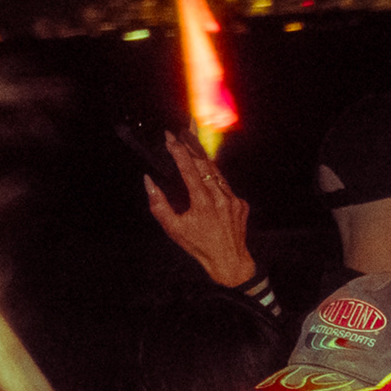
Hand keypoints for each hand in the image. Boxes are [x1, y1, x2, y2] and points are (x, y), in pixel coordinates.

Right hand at [143, 134, 257, 291]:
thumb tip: (148, 181)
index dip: (178, 150)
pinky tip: (205, 176)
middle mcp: (220, 197)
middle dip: (192, 144)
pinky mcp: (241, 203)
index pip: (188, 168)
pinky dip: (214, 180)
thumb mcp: (173, 229)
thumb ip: (158, 204)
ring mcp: (233, 199)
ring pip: (217, 173)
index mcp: (203, 202)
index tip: (169, 137)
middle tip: (182, 129)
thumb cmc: (199, 246)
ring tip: (192, 143)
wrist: (229, 262)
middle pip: (205, 163)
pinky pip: (225, 186)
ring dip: (203, 158)